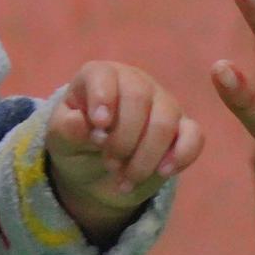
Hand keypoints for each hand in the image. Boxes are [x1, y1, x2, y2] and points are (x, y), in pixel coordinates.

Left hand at [42, 60, 202, 237]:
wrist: (96, 171)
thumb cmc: (76, 143)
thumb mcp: (60, 139)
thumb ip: (67, 129)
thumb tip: (81, 123)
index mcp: (101, 77)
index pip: (105, 76)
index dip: (103, 99)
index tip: (99, 127)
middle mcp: (136, 83)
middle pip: (138, 98)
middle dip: (123, 138)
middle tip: (109, 163)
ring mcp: (163, 104)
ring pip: (166, 119)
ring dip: (146, 155)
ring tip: (126, 178)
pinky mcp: (183, 130)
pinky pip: (194, 136)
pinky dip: (181, 156)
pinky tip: (162, 173)